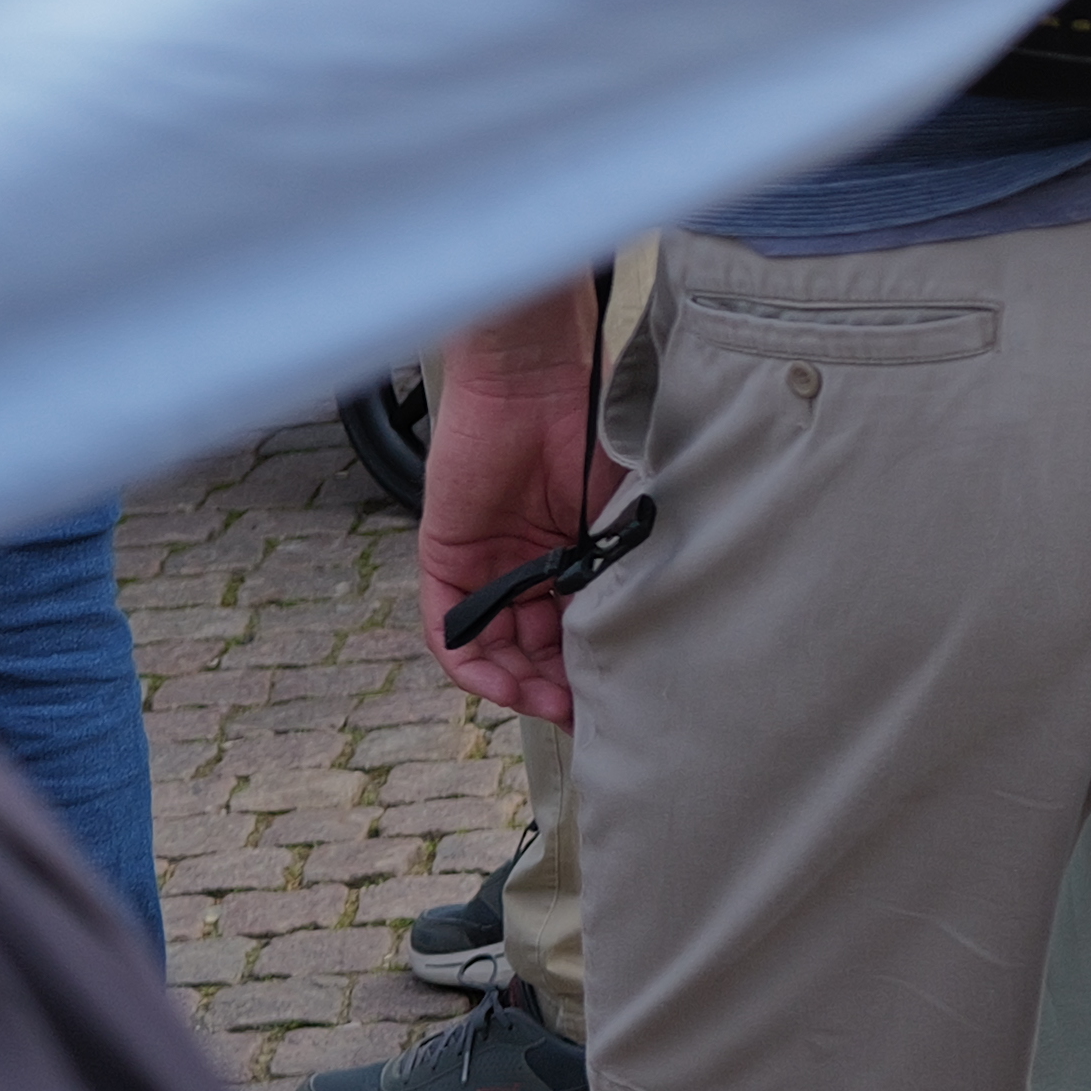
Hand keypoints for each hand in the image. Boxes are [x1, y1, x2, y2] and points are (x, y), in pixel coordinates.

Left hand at [417, 288, 614, 733]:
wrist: (537, 375)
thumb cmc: (591, 427)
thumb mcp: (622, 512)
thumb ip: (624, 566)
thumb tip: (647, 635)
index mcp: (568, 555)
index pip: (574, 631)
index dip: (592, 671)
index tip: (620, 702)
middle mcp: (523, 566)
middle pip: (532, 651)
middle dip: (557, 689)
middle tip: (586, 715)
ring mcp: (483, 564)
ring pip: (492, 650)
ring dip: (518, 686)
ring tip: (553, 706)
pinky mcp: (444, 558)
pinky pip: (448, 630)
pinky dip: (472, 664)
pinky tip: (502, 685)